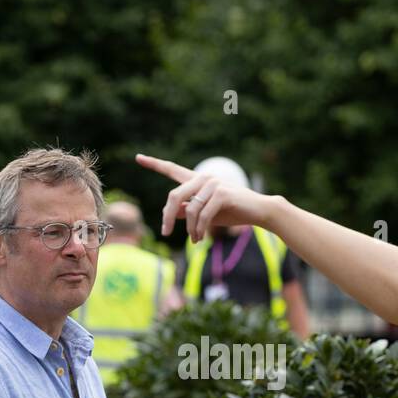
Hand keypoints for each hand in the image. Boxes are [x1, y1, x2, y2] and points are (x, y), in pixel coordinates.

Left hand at [135, 154, 277, 241]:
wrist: (259, 211)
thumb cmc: (232, 211)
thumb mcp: (206, 212)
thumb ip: (188, 210)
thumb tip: (171, 213)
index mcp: (197, 180)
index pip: (172, 169)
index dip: (155, 164)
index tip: (138, 158)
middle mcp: (203, 178)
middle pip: (174, 196)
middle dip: (167, 217)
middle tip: (166, 233)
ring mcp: (213, 184)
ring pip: (189, 210)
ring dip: (190, 229)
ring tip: (194, 240)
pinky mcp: (222, 194)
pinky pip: (202, 216)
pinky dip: (199, 230)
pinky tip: (200, 238)